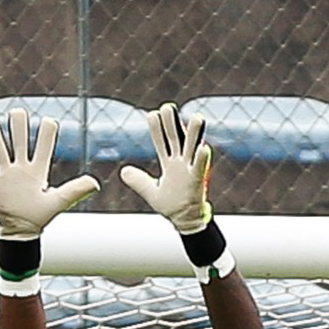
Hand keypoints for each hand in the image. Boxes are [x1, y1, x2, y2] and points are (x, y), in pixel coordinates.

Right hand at [0, 107, 99, 238]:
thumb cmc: (41, 216)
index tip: (49, 121)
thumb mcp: (59, 202)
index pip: (43, 146)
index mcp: (38, 170)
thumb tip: (96, 184)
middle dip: (17, 125)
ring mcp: (6, 174)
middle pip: (18, 139)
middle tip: (17, 111)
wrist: (22, 231)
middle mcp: (22, 167)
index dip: (46, 132)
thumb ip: (75, 191)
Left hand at [120, 103, 212, 234]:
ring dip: (194, 134)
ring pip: (192, 149)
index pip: (162, 143)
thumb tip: (123, 171)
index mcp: (170, 164)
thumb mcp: (150, 192)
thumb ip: (138, 181)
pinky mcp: (197, 182)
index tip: (152, 114)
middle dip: (172, 124)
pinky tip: (204, 147)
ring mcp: (190, 171)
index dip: (157, 129)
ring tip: (197, 118)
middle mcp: (181, 164)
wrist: (185, 221)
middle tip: (168, 106)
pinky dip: (202, 159)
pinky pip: (200, 169)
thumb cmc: (171, 205)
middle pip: (176, 139)